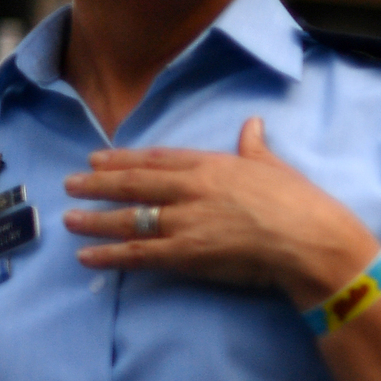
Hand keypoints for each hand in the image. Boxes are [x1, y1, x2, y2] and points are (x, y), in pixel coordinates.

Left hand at [62, 118, 378, 305]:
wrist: (311, 239)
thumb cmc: (301, 202)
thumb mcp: (275, 166)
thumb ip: (254, 146)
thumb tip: (252, 124)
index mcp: (212, 165)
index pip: (157, 159)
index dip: (124, 159)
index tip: (98, 158)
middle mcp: (191, 188)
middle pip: (134, 184)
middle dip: (98, 184)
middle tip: (71, 184)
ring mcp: (185, 221)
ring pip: (129, 218)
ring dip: (95, 218)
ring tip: (69, 218)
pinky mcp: (186, 253)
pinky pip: (139, 254)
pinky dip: (110, 255)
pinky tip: (87, 256)